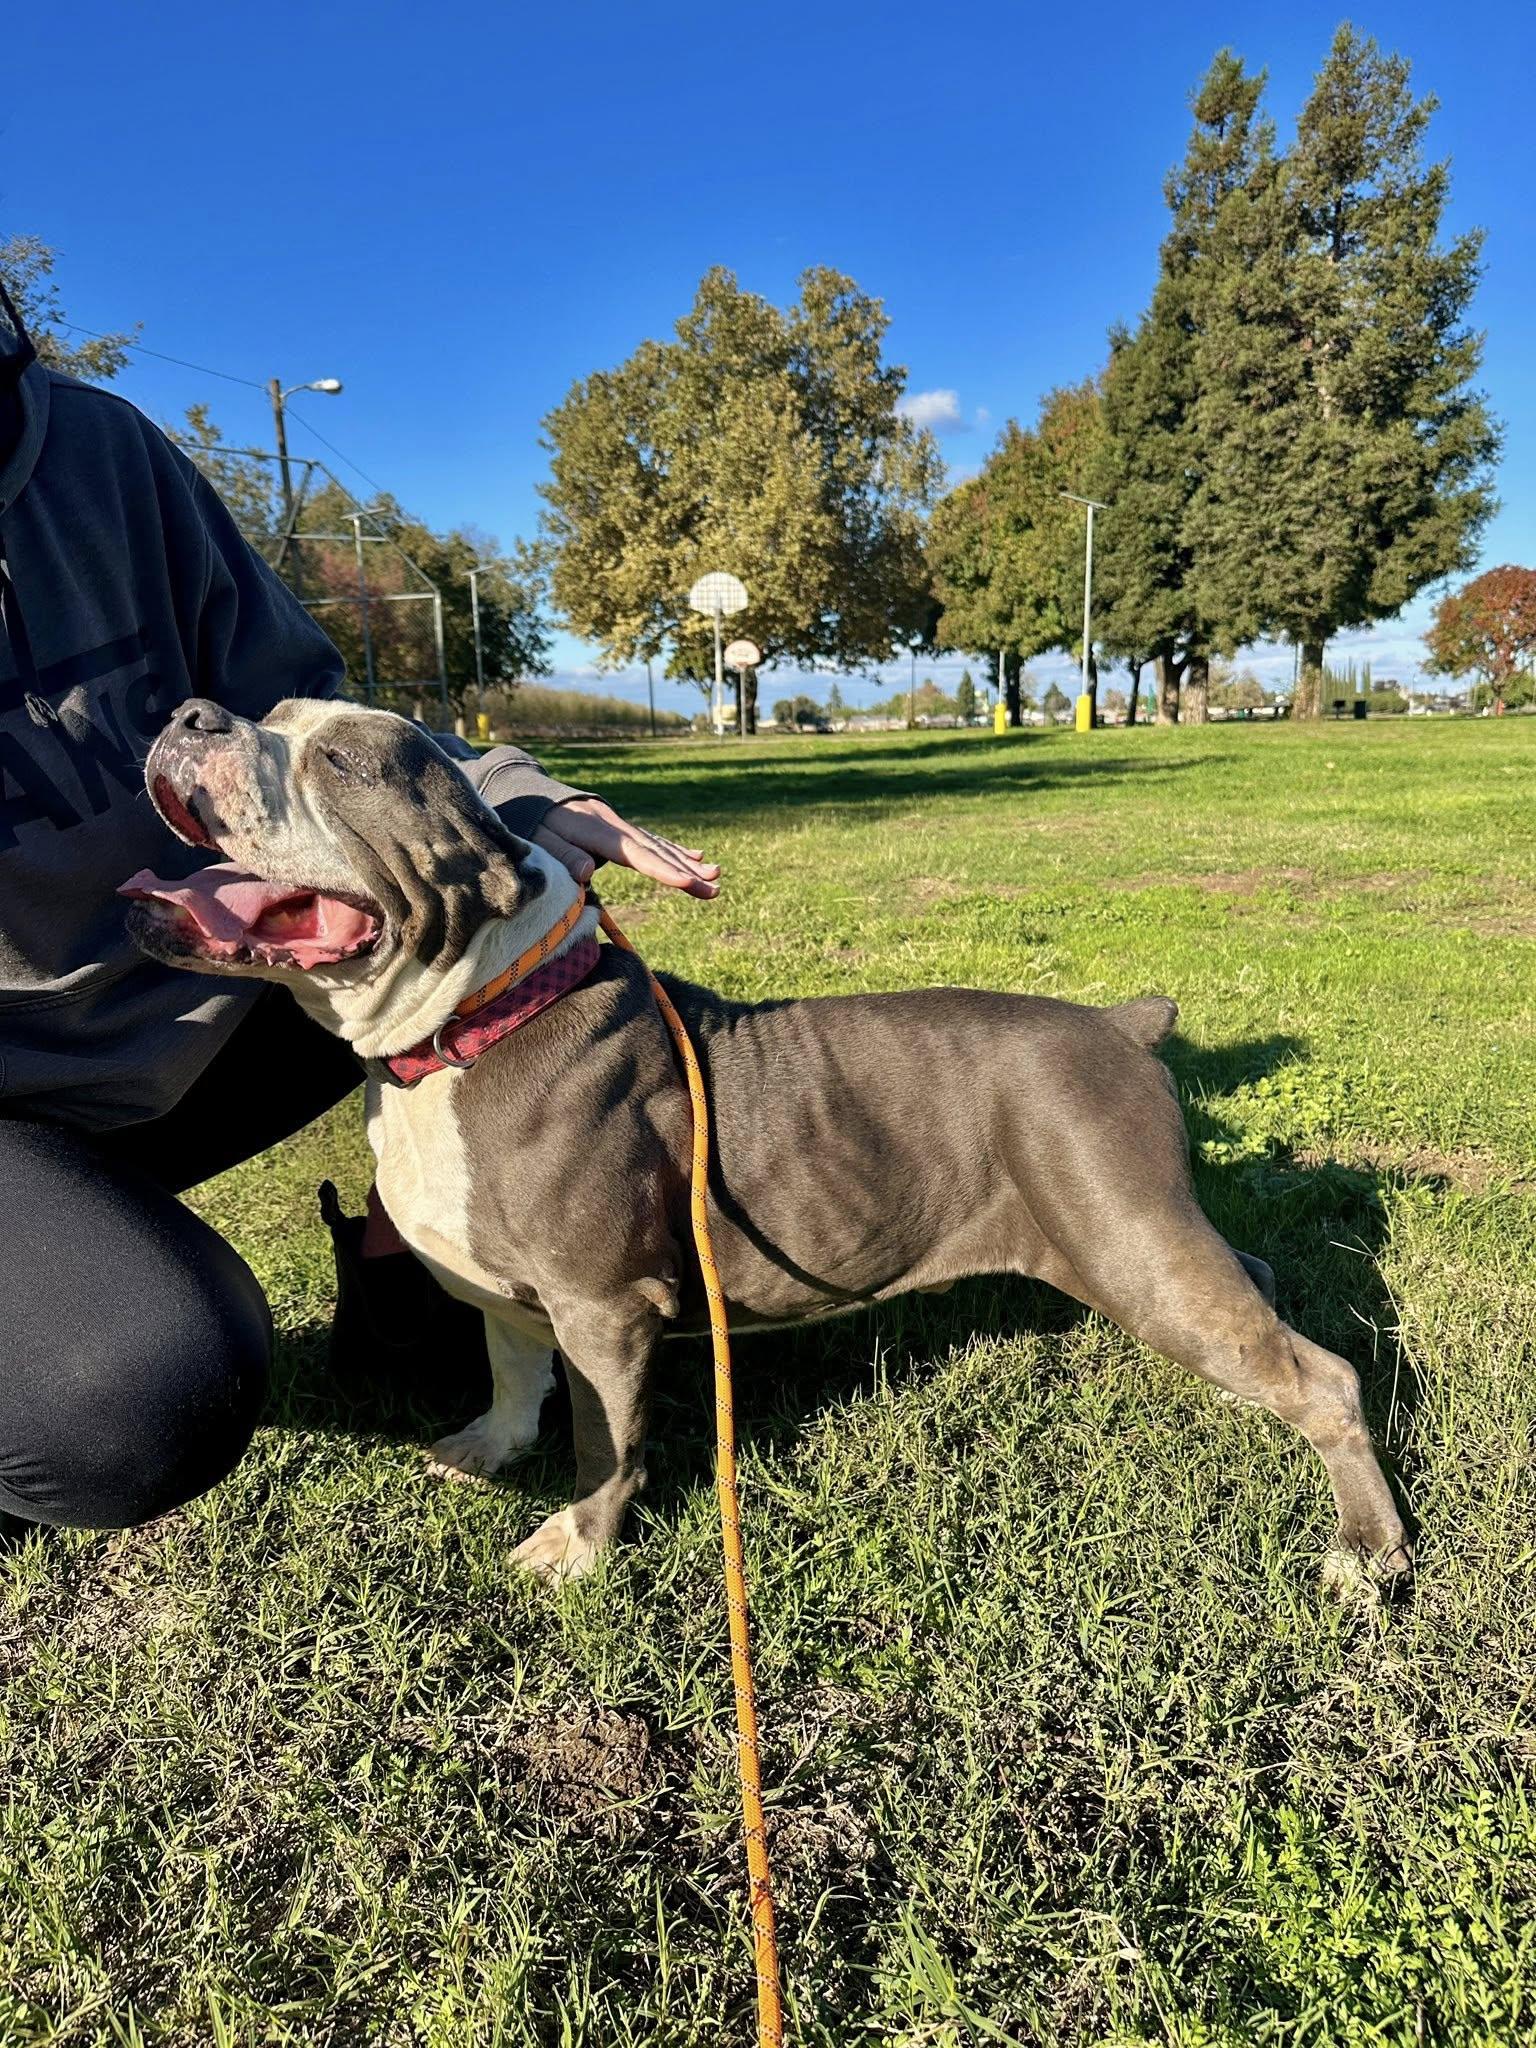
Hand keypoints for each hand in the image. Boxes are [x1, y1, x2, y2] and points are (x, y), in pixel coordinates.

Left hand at [533, 796, 720, 898]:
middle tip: (714, 889)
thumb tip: (587, 872)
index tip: (689, 882)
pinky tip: (697, 857)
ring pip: (659, 846)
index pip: (636, 855)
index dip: (663, 870)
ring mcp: (621, 826)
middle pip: (656, 852)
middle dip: (687, 872)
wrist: (532, 793)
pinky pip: (653, 842)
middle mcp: (616, 826)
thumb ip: (562, 854)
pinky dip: (675, 851)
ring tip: (717, 875)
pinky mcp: (621, 830)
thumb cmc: (532, 822)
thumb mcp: (538, 839)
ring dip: (688, 862)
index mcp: (598, 831)